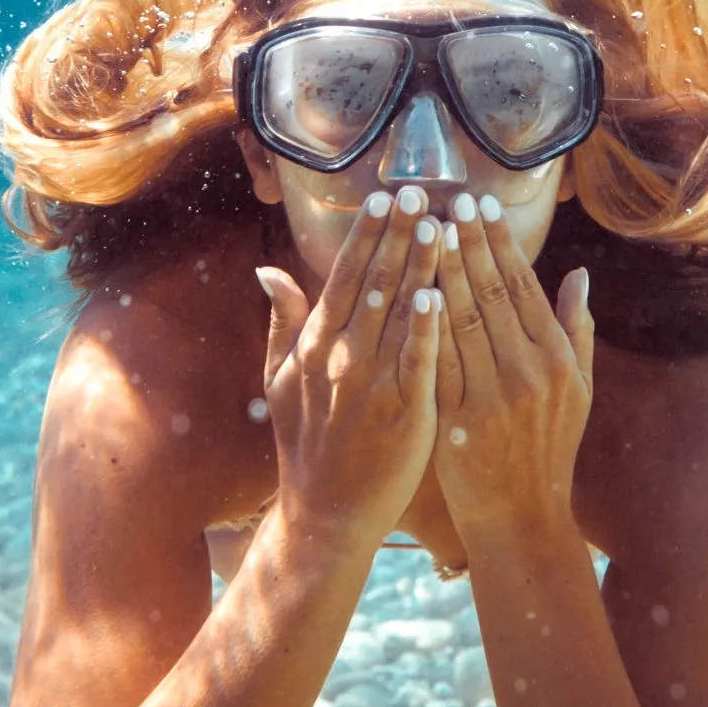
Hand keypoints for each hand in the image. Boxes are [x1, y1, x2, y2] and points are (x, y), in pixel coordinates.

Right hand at [258, 186, 445, 550]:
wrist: (325, 515)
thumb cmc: (306, 445)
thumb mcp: (278, 380)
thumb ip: (282, 321)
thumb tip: (268, 269)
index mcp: (315, 346)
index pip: (343, 277)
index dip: (365, 237)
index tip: (384, 198)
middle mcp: (341, 358)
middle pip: (374, 283)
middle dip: (397, 236)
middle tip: (418, 191)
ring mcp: (372, 385)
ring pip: (399, 313)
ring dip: (418, 266)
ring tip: (438, 223)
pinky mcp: (404, 413)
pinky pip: (417, 362)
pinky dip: (426, 326)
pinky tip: (439, 292)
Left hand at [431, 193, 594, 547]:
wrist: (522, 516)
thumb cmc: (548, 447)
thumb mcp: (579, 389)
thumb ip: (577, 329)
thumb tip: (580, 275)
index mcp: (557, 357)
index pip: (524, 285)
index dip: (500, 243)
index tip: (480, 205)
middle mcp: (530, 370)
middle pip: (491, 293)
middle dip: (468, 242)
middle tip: (447, 198)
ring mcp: (493, 395)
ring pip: (462, 319)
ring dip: (441, 270)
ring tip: (424, 228)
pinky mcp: (457, 419)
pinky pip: (437, 361)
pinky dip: (424, 324)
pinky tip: (409, 290)